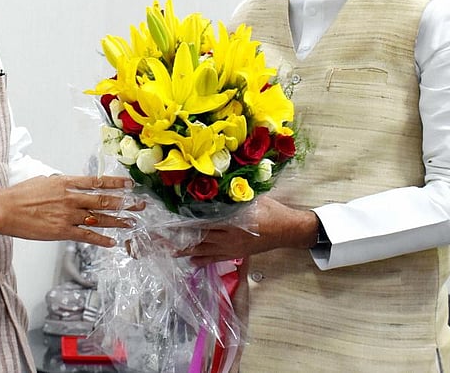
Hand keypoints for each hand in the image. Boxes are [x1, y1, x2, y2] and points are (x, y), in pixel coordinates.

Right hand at [0, 174, 138, 247]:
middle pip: (104, 200)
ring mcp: (69, 215)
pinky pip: (87, 235)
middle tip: (140, 205)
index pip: (97, 181)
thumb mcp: (44, 181)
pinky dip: (101, 239)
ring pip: (100, 218)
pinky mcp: (63, 232)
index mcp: (67, 183)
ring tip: (132, 223)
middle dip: (125, 203)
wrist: (5, 210)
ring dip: (118, 221)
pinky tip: (113, 242)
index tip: (129, 184)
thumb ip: (60, 183)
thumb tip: (69, 184)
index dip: (116, 183)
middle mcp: (72, 198)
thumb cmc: (21, 194)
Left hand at [176, 195, 317, 264]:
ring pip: (204, 250)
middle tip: (160, 237)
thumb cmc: (272, 211)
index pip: (203, 222)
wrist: (289, 231)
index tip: (168, 220)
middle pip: (199, 238)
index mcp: (233, 223)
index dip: (185, 222)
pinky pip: (215, 259)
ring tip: (167, 250)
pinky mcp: (236, 255)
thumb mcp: (253, 199)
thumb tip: (213, 188)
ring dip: (185, 250)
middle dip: (179, 237)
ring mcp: (232, 249)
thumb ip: (233, 196)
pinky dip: (201, 260)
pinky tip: (190, 261)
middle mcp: (230, 238)